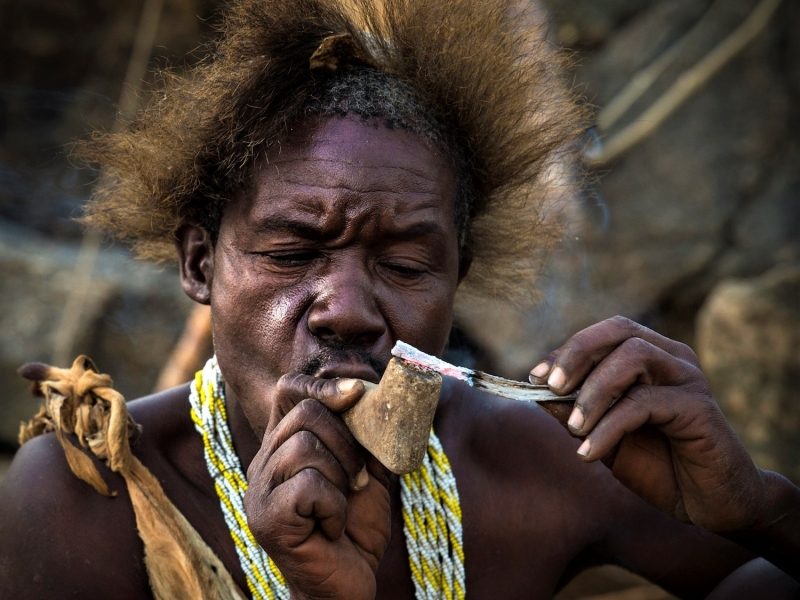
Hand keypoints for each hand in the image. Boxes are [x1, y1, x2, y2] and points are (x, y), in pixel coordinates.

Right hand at [243, 374, 390, 599]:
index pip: (289, 389)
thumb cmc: (356, 527)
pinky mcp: (267, 519)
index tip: (355, 393)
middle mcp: (264, 462)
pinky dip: (334, 506)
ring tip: (342, 507)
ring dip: (341, 477)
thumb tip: (369, 388)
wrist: (349, 584)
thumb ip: (364, 432)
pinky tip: (332, 528)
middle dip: (347, 443)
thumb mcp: (367, 468)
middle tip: (357, 480)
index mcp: (284, 444)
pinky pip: (308, 485)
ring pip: (305, 446)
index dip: (322, 385)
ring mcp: (260, 491)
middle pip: (306, 414)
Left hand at [529, 316, 766, 532]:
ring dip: (594, 391)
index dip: (566, 351)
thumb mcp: (603, 436)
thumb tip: (537, 391)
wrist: (708, 503)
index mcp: (650, 355)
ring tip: (575, 429)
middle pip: (620, 330)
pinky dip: (609, 427)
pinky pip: (644, 403)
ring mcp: (688, 377)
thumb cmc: (657, 464)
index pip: (604, 334)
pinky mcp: (699, 407)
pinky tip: (588, 453)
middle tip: (551, 386)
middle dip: (577, 354)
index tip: (535, 378)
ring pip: (633, 357)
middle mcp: (672, 357)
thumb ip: (575, 411)